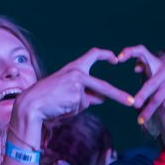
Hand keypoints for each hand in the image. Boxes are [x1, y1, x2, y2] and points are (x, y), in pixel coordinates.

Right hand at [14, 48, 132, 124]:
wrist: (32, 102)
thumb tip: (102, 98)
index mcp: (74, 67)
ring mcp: (78, 85)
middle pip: (104, 86)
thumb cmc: (49, 97)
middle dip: (119, 95)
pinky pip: (82, 107)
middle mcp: (78, 73)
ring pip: (89, 101)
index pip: (93, 55)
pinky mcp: (76, 96)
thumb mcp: (69, 91)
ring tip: (61, 102)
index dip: (106, 55)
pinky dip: (73, 110)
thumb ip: (86, 92)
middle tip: (132, 102)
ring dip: (78, 105)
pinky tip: (61, 105)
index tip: (116, 58)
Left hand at [118, 45, 164, 151]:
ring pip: (158, 98)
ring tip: (142, 119)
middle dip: (141, 96)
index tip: (118, 58)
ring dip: (149, 111)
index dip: (130, 52)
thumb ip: (145, 72)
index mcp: (156, 63)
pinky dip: (164, 108)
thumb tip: (135, 69)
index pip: (142, 51)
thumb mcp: (156, 77)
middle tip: (133, 105)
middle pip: (150, 84)